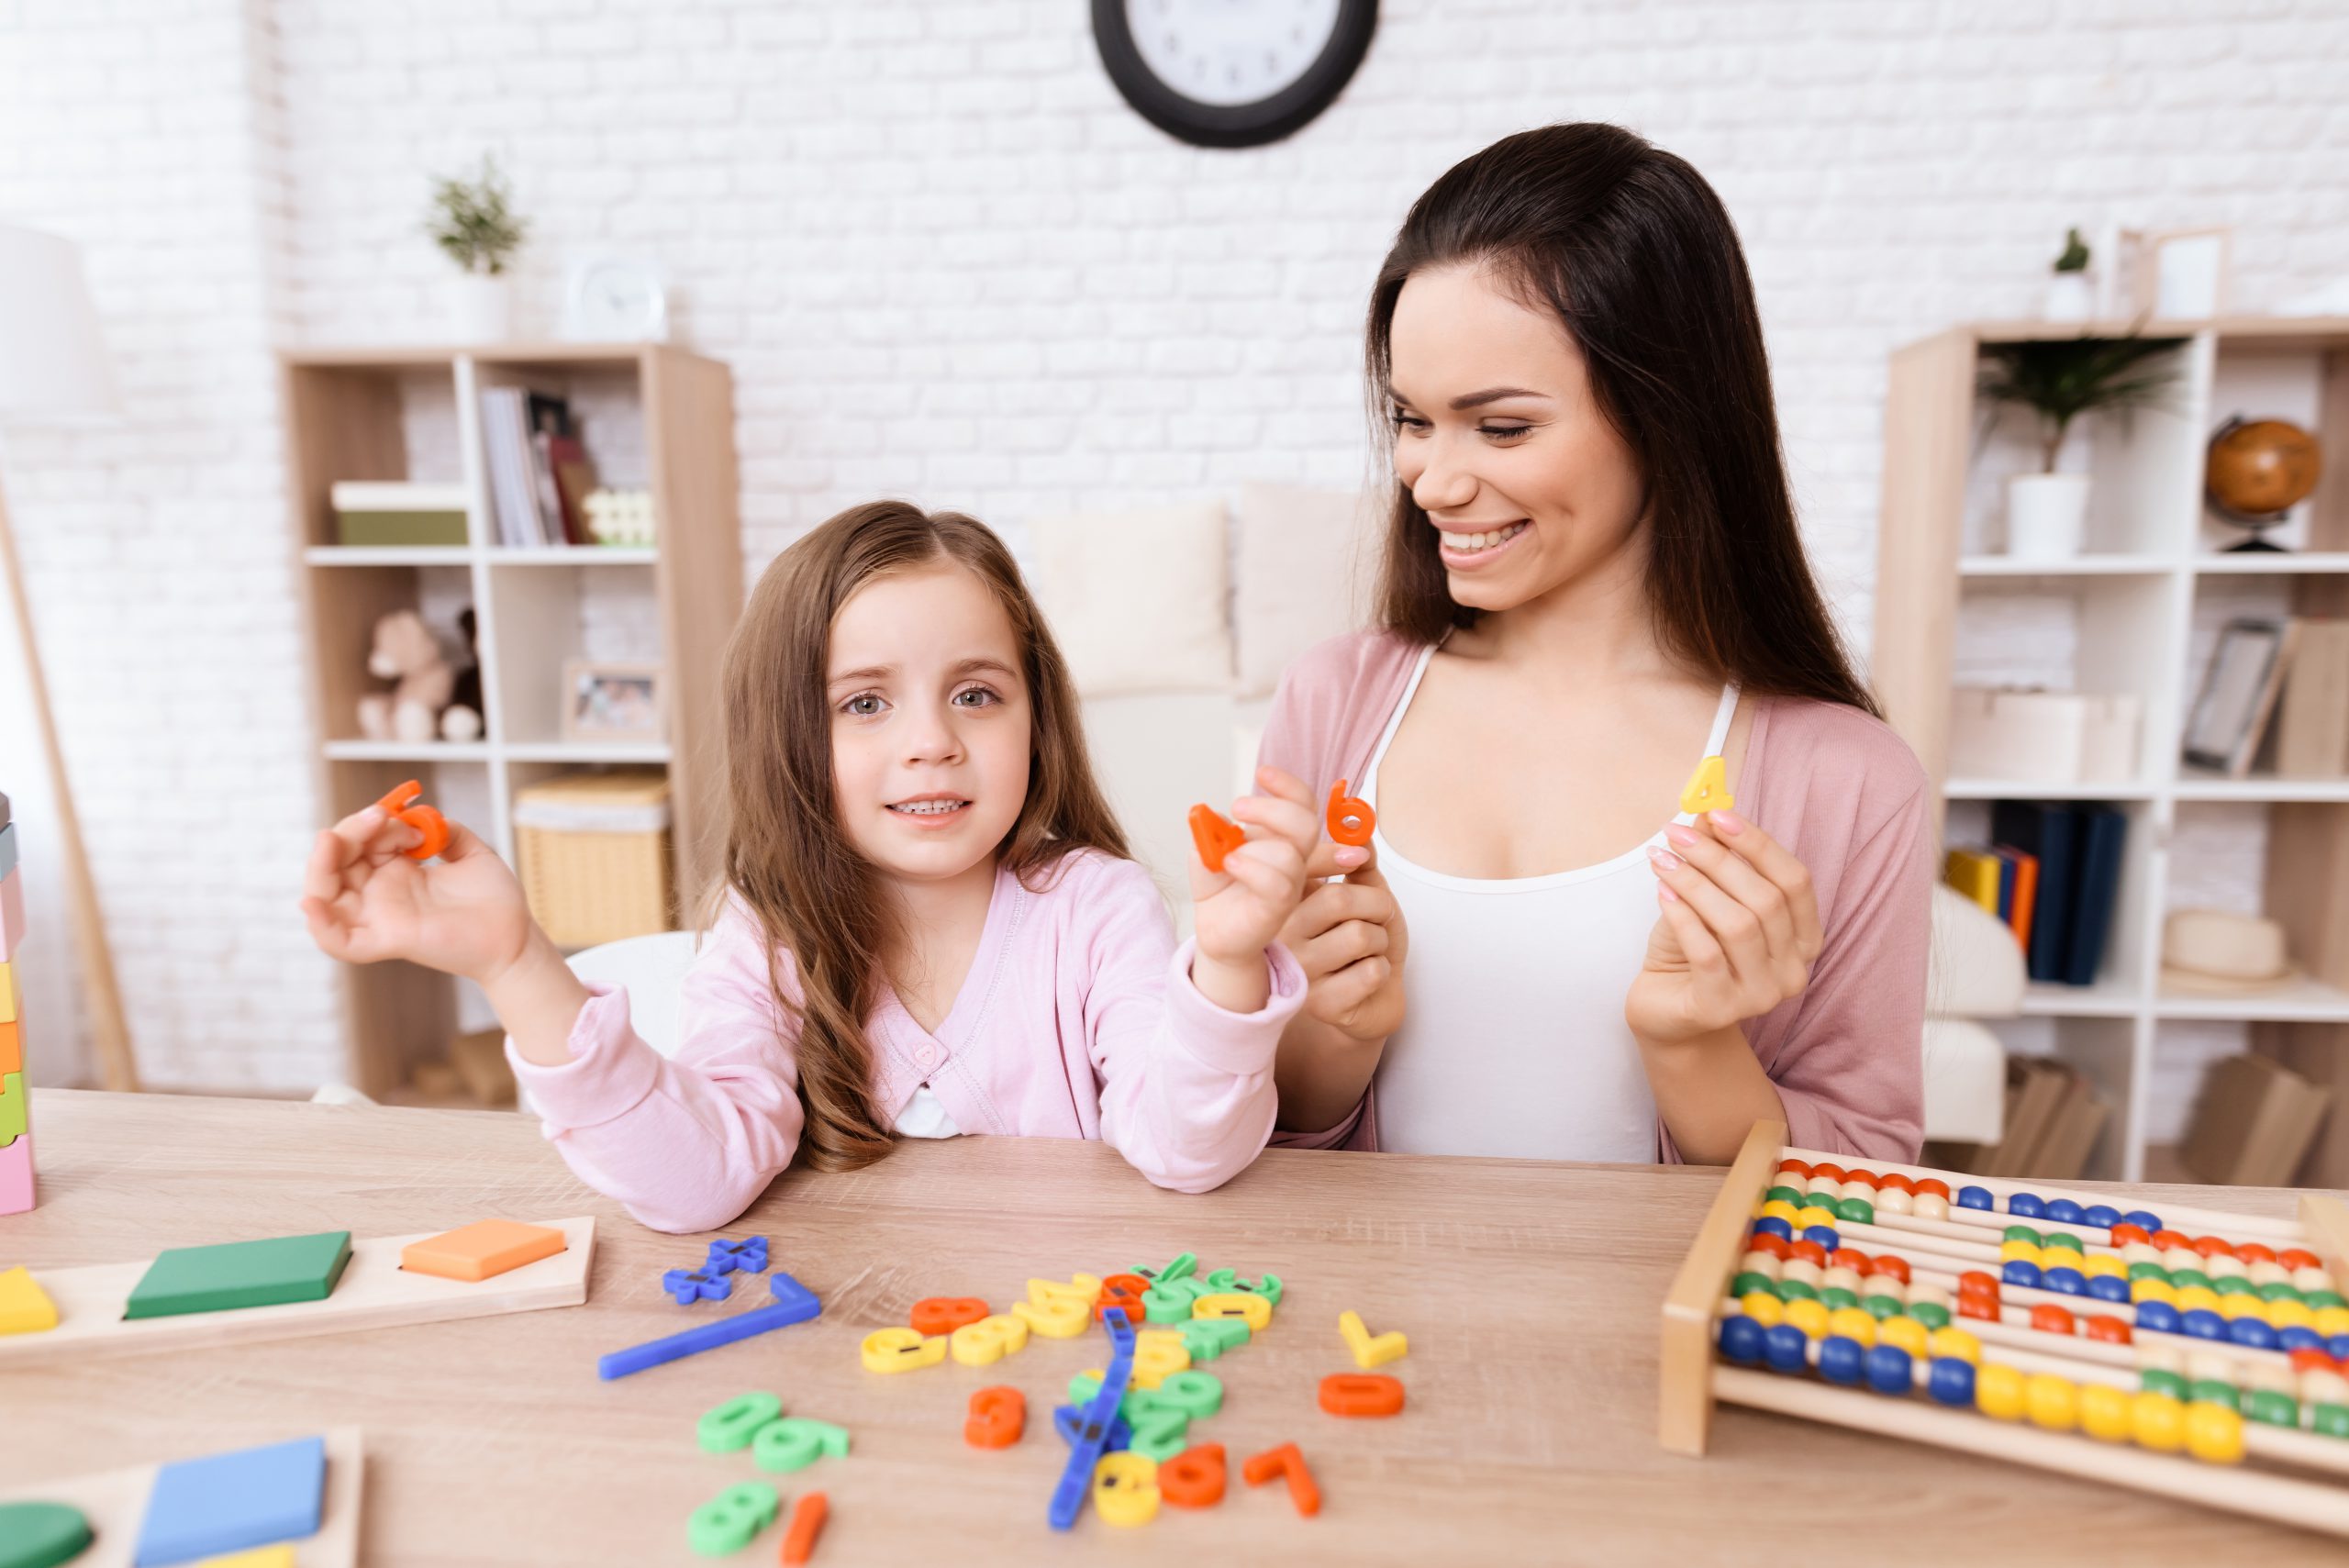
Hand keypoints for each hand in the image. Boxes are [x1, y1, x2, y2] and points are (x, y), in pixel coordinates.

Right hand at [300, 802, 535, 984]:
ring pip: (324, 897)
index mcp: (396, 871)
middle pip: (335, 863)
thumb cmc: (495, 900)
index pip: (360, 842)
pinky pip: (341, 943)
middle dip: (345, 833)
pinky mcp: (388, 940)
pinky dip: (321, 926)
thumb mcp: (471, 853)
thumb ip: (446, 831)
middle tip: (376, 816)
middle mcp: (380, 894)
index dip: (372, 823)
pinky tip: (313, 904)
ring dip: (320, 866)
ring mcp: (380, 917)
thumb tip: (422, 817)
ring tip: (331, 840)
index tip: (405, 818)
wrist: (517, 937)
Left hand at [1188, 766, 1319, 973]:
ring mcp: (1288, 886)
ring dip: (1253, 846)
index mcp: (1283, 838)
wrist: (1216, 929)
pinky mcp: (1277, 911)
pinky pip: (1278, 885)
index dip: (1288, 785)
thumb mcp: (1208, 850)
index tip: (1262, 772)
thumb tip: (1217, 818)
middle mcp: (1293, 859)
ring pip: (1290, 854)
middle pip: (1306, 822)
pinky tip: (1230, 866)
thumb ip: (1211, 830)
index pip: (1304, 803)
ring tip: (1227, 856)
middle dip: (1272, 809)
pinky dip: (1251, 869)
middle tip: (1238, 808)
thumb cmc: (1219, 886)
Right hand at [1276, 835, 1405, 1043]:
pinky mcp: (1319, 1003)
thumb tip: (1359, 825)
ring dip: (1381, 942)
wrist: (1374, 1001)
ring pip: (1359, 936)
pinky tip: (1366, 979)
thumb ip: (1361, 863)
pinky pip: (1370, 972)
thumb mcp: (1367, 896)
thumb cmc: (1366, 945)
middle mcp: (1283, 933)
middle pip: (1339, 899)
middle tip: (1382, 916)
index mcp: (1288, 900)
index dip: (1335, 853)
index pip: (1303, 865)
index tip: (1358, 858)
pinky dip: (1382, 971)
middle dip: (1378, 906)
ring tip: (1370, 951)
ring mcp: (1299, 969)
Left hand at [1627, 809, 1821, 1045]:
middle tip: (1676, 834)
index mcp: (1804, 938)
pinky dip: (1683, 917)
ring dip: (1695, 883)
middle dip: (1717, 859)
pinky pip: (1706, 953)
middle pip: (1765, 899)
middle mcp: (1794, 969)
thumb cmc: (1693, 950)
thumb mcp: (1707, 899)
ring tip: (1662, 860)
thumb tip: (1708, 814)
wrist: (1666, 1010)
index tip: (1718, 814)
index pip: (1795, 881)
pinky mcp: (1722, 1009)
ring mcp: (1762, 995)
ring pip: (1738, 925)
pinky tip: (1662, 893)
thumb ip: (1716, 861)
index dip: (1758, 844)